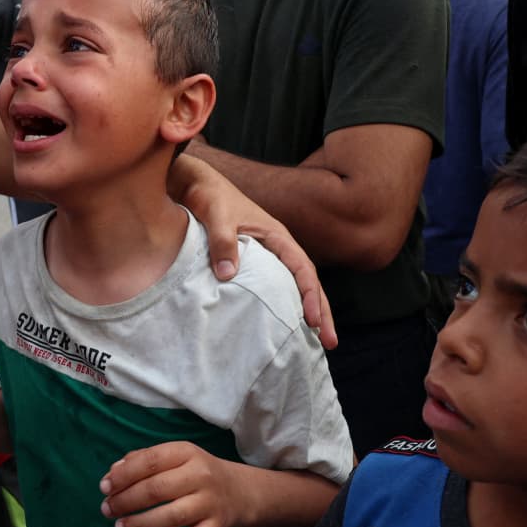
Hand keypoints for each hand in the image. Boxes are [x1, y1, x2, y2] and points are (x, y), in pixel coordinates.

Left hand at [99, 441, 248, 526]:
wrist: (239, 492)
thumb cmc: (195, 473)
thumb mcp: (174, 457)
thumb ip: (142, 461)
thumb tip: (112, 474)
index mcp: (186, 453)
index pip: (150, 461)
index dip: (124, 475)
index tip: (104, 487)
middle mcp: (201, 475)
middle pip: (157, 489)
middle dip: (126, 501)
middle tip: (107, 510)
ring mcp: (211, 503)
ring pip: (172, 516)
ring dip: (140, 524)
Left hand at [171, 155, 336, 347]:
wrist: (195, 185)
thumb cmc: (209, 197)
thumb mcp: (216, 216)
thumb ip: (222, 242)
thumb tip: (228, 276)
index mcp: (277, 236)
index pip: (303, 269)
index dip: (311, 296)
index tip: (314, 321)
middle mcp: (278, 248)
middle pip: (308, 282)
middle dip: (322, 311)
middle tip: (331, 342)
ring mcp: (268, 256)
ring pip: (296, 287)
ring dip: (308, 312)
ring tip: (319, 341)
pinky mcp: (254, 263)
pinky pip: (277, 287)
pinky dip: (286, 306)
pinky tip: (285, 325)